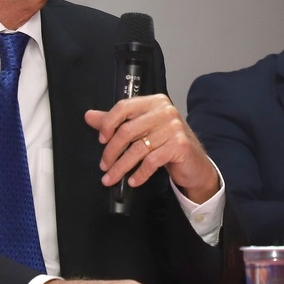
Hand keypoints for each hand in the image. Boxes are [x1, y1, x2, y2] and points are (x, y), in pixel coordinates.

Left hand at [84, 95, 218, 201]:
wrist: (194, 162)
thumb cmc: (165, 143)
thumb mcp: (141, 130)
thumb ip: (116, 122)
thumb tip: (89, 116)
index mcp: (154, 102)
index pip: (124, 107)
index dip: (108, 123)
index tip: (101, 140)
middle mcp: (165, 111)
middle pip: (128, 130)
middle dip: (111, 151)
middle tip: (104, 166)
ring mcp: (174, 128)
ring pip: (138, 149)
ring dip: (121, 167)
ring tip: (111, 178)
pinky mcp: (180, 146)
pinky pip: (151, 161)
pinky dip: (139, 174)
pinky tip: (133, 181)